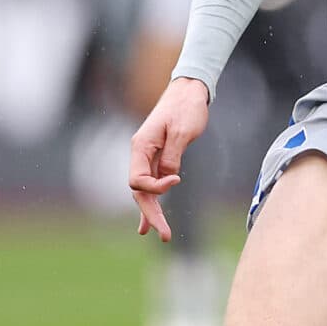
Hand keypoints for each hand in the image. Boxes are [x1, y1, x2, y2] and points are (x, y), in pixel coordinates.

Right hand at [130, 78, 210, 239]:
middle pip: (139, 192)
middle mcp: (140, 154)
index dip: (156, 187)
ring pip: (145, 191)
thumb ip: (172, 157)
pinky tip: (152, 219)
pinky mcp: (158, 157)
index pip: (137, 180)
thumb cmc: (186, 107)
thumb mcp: (183, 132)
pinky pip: (152, 183)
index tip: (176, 179)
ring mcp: (147, 156)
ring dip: (152, 212)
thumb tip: (168, 178)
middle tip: (164, 235)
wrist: (189, 90)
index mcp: (140, 147)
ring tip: (161, 235)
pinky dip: (153, 201)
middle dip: (151, 214)